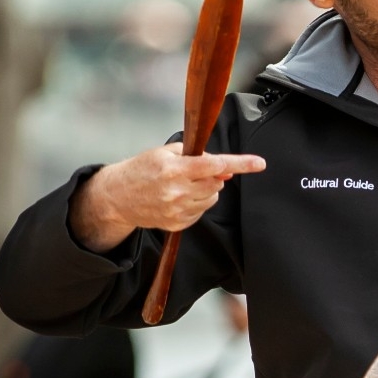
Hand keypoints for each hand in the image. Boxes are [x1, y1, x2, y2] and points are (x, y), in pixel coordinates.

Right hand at [69, 145, 265, 251]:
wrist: (117, 196)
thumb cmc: (142, 169)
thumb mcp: (165, 153)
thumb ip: (197, 157)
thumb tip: (225, 169)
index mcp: (174, 170)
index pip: (214, 165)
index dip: (240, 163)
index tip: (260, 163)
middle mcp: (177, 192)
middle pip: (216, 183)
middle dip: (212, 176)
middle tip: (193, 172)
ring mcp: (177, 210)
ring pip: (212, 198)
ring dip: (205, 190)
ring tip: (183, 185)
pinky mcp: (177, 224)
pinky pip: (201, 211)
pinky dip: (196, 203)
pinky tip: (178, 198)